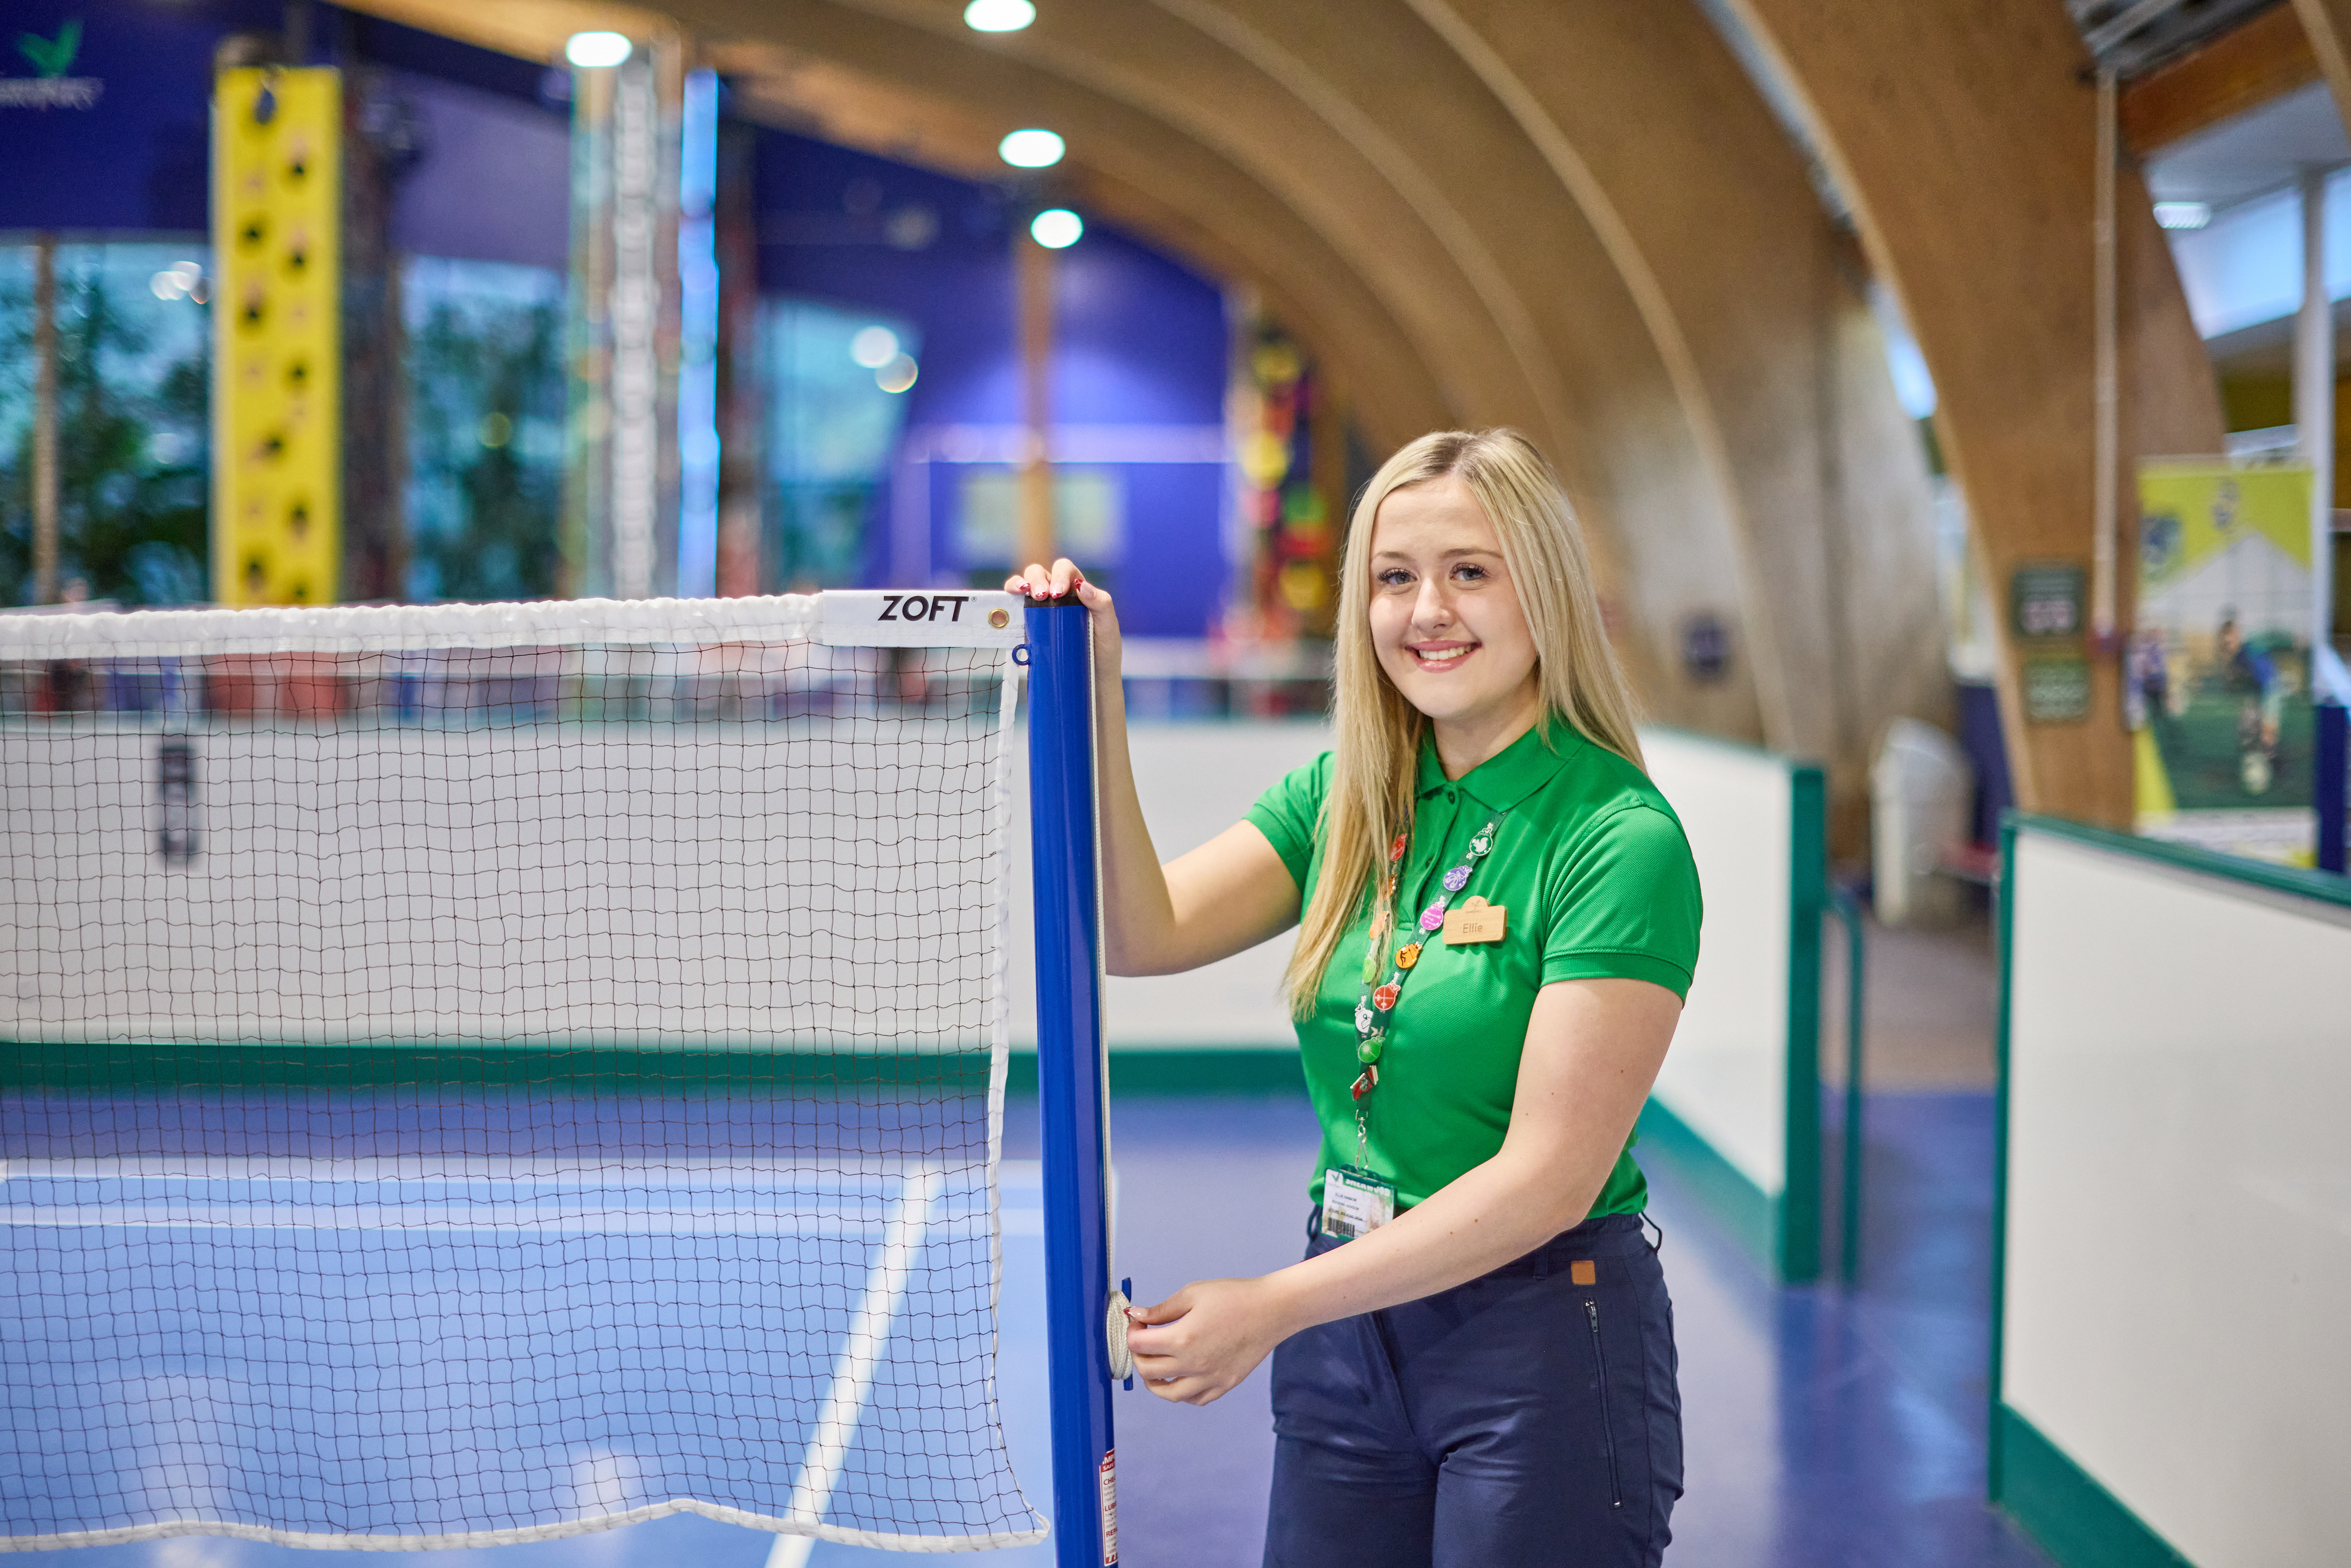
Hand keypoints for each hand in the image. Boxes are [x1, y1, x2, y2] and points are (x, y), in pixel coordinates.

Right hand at [1004, 558, 1121, 683]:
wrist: (1092, 681)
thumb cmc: (1103, 651)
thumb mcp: (1108, 627)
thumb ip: (1101, 604)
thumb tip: (1082, 586)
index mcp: (1077, 590)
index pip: (1064, 570)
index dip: (1059, 575)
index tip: (1058, 593)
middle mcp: (1056, 596)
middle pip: (1040, 573)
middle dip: (1036, 578)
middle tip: (1041, 596)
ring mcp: (1040, 610)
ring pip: (1023, 586)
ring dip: (1017, 584)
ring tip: (1021, 592)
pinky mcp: (1028, 626)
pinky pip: (1014, 609)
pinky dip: (1008, 602)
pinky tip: (1010, 604)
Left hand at [1122, 1276, 1296, 1405]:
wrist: (1271, 1310)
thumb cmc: (1234, 1297)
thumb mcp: (1192, 1294)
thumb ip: (1161, 1309)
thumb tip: (1136, 1316)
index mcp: (1181, 1339)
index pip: (1138, 1345)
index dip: (1132, 1331)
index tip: (1138, 1323)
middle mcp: (1192, 1365)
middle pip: (1147, 1371)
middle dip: (1138, 1354)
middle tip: (1144, 1339)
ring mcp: (1209, 1379)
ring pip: (1168, 1394)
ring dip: (1154, 1381)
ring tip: (1155, 1365)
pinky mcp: (1224, 1385)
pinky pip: (1195, 1400)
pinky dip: (1182, 1393)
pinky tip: (1182, 1377)